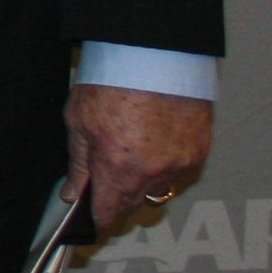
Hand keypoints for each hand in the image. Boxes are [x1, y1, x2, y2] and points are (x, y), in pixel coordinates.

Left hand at [68, 83, 211, 232]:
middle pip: (134, 203)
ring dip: (143, 179)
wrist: (154, 53)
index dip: (98, 219)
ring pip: (158, 187)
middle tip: (106, 177)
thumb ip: (78, 163)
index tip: (92, 219)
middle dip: (118, 197)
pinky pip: (179, 170)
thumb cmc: (114, 79)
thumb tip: (72, 193)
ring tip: (131, 149)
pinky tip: (153, 140)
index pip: (109, 212)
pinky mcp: (199, 150)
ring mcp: (179, 163)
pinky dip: (166, 163)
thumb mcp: (79, 120)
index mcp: (118, 168)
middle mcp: (153, 172)